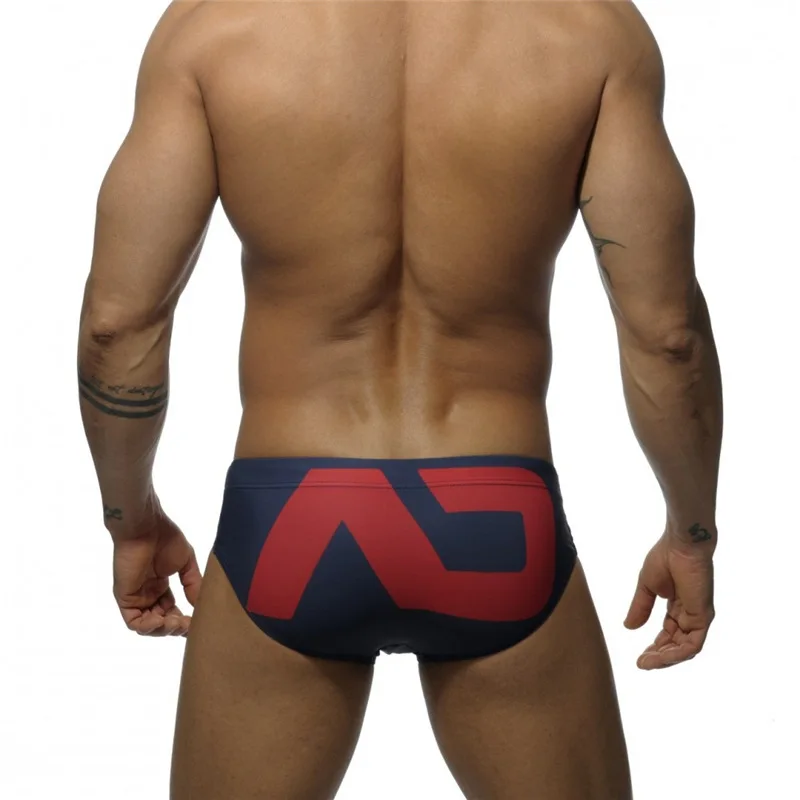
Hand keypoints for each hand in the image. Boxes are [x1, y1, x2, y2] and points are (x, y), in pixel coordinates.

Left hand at [111, 499, 202, 636]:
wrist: (146, 527)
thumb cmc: (166, 538)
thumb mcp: (186, 563)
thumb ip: (193, 584)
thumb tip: (201, 606)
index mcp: (160, 586)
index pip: (171, 611)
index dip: (183, 620)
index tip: (197, 621)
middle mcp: (147, 594)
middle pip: (160, 622)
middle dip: (176, 628)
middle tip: (189, 625)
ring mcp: (135, 597)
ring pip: (147, 626)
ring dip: (164, 630)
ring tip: (178, 623)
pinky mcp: (125, 598)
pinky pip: (134, 622)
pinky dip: (148, 627)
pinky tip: (162, 621)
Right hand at [624, 530, 714, 669]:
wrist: (681, 543)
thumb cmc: (665, 557)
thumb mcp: (646, 586)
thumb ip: (640, 607)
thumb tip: (629, 627)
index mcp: (678, 606)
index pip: (669, 633)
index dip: (655, 647)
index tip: (640, 657)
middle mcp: (690, 615)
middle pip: (677, 644)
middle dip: (659, 656)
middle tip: (642, 663)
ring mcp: (698, 617)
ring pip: (684, 649)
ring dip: (666, 659)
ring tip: (647, 662)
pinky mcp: (703, 617)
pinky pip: (692, 644)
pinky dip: (676, 654)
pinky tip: (659, 656)